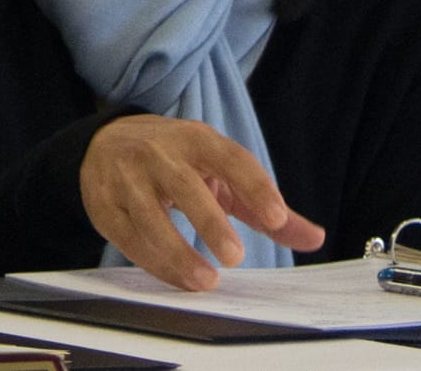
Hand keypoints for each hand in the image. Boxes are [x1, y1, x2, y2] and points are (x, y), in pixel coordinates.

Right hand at [80, 114, 324, 289]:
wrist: (106, 143)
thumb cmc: (178, 161)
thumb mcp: (220, 171)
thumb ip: (264, 205)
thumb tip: (315, 238)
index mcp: (198, 139)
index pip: (231, 158)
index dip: (256, 186)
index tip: (277, 219)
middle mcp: (161, 154)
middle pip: (186, 186)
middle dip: (211, 222)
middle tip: (235, 257)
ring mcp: (129, 179)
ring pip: (151, 217)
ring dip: (177, 252)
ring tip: (206, 280)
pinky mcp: (105, 207)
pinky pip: (129, 238)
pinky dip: (154, 263)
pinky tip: (178, 280)